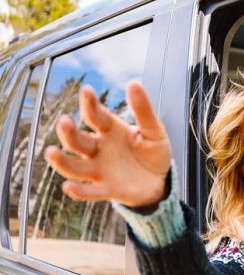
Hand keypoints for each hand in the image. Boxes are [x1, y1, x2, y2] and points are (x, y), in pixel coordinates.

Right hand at [45, 81, 171, 207]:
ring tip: (51, 153)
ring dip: (62, 161)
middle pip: (78, 141)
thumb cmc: (154, 153)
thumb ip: (144, 111)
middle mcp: (99, 149)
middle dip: (69, 132)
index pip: (95, 116)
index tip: (87, 90)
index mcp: (110, 130)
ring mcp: (100, 170)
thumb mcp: (154, 131)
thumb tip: (134, 83)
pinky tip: (69, 188)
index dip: (90, 104)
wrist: (161, 180)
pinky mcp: (107, 190)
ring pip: (75, 167)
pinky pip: (90, 192)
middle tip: (64, 122)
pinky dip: (79, 192)